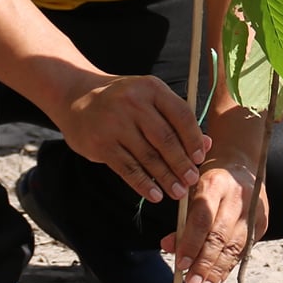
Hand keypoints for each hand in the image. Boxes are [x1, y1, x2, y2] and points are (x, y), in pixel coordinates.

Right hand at [57, 72, 208, 204]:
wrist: (76, 98)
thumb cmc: (123, 101)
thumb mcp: (149, 100)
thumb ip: (176, 119)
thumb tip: (206, 145)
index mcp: (151, 88)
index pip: (181, 114)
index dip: (193, 139)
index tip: (200, 158)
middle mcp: (133, 102)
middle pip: (165, 138)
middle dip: (181, 163)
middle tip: (191, 180)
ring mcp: (114, 123)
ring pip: (147, 156)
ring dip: (165, 178)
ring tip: (177, 192)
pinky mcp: (100, 143)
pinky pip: (127, 168)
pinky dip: (143, 184)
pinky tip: (154, 195)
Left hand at [163, 162, 268, 282]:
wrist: (242, 165)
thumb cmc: (209, 180)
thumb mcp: (192, 191)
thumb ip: (181, 219)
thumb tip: (167, 246)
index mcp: (216, 183)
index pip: (203, 218)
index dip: (191, 243)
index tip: (180, 264)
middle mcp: (238, 197)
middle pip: (220, 236)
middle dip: (204, 264)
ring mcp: (254, 211)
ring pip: (234, 247)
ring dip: (217, 271)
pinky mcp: (262, 223)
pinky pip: (243, 250)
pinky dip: (227, 268)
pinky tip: (215, 281)